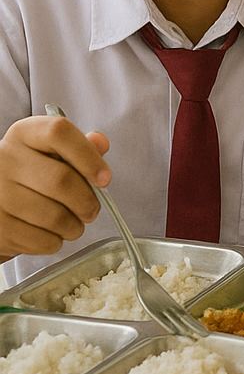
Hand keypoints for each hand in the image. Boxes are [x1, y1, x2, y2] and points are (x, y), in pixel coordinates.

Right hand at [0, 115, 110, 259]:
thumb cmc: (31, 176)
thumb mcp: (52, 154)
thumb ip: (79, 148)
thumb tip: (100, 143)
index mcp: (24, 135)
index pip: (59, 132)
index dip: (89, 156)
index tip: (104, 178)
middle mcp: (5, 158)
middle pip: (62, 180)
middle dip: (87, 202)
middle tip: (91, 210)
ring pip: (55, 216)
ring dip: (74, 226)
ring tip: (72, 224)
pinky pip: (41, 240)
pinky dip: (55, 241)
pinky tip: (50, 233)